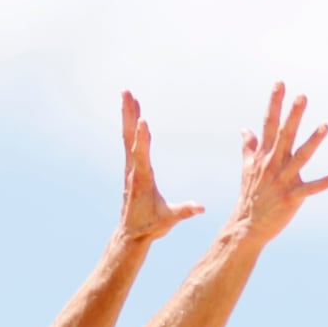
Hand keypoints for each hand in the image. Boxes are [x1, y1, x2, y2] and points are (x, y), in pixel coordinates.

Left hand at [116, 91, 203, 243]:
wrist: (131, 234)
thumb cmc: (150, 226)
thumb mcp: (169, 219)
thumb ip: (185, 211)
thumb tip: (200, 207)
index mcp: (142, 179)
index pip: (141, 155)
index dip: (142, 138)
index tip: (142, 119)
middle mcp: (133, 170)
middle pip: (130, 137)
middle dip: (129, 114)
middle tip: (127, 93)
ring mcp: (130, 168)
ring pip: (128, 137)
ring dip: (128, 115)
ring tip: (128, 95)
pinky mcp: (131, 169)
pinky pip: (131, 143)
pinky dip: (132, 128)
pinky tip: (134, 116)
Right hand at [231, 82, 327, 243]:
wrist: (247, 226)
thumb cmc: (250, 196)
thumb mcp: (247, 168)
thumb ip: (249, 147)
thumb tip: (245, 129)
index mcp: (264, 156)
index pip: (268, 123)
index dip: (275, 103)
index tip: (281, 83)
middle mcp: (273, 164)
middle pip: (285, 135)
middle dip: (293, 115)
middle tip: (303, 96)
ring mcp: (282, 180)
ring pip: (300, 157)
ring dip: (313, 141)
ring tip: (326, 126)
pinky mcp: (291, 198)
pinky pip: (309, 189)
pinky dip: (322, 184)